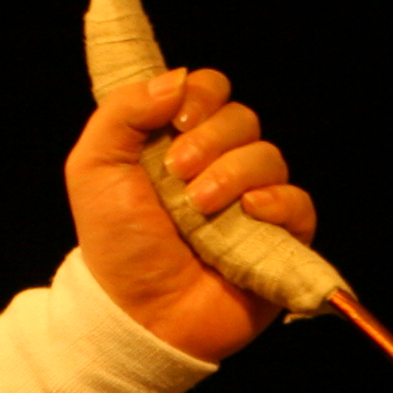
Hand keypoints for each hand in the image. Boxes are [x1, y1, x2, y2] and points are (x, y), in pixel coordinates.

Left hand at [65, 67, 316, 362]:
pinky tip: (246, 216)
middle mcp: (218, 164)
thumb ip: (123, 112)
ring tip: (197, 209)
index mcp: (177, 141)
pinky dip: (274, 202)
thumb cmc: (116, 245)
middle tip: (177, 176)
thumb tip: (177, 80)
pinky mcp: (280, 237)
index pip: (209, 88)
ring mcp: (252, 200)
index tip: (175, 122)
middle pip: (241, 116)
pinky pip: (298, 201)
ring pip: (268, 155)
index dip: (199, 95)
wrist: (137, 313)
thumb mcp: (94, 168)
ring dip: (231, 175)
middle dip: (209, 140)